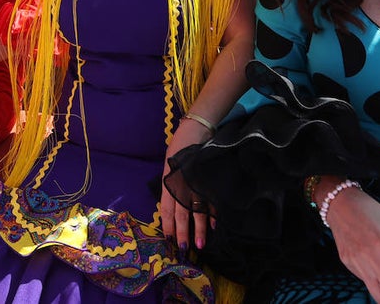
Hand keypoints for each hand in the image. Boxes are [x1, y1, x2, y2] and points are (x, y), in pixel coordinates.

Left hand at [159, 116, 212, 253]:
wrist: (196, 131)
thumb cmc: (181, 150)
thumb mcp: (170, 166)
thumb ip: (170, 186)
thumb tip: (170, 208)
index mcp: (169, 181)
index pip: (166, 208)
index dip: (167, 224)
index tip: (169, 239)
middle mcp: (181, 185)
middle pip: (181, 213)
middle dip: (183, 232)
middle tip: (184, 248)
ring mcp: (196, 183)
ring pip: (197, 211)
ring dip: (199, 229)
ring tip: (200, 244)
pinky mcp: (209, 180)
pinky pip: (211, 201)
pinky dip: (213, 215)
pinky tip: (214, 226)